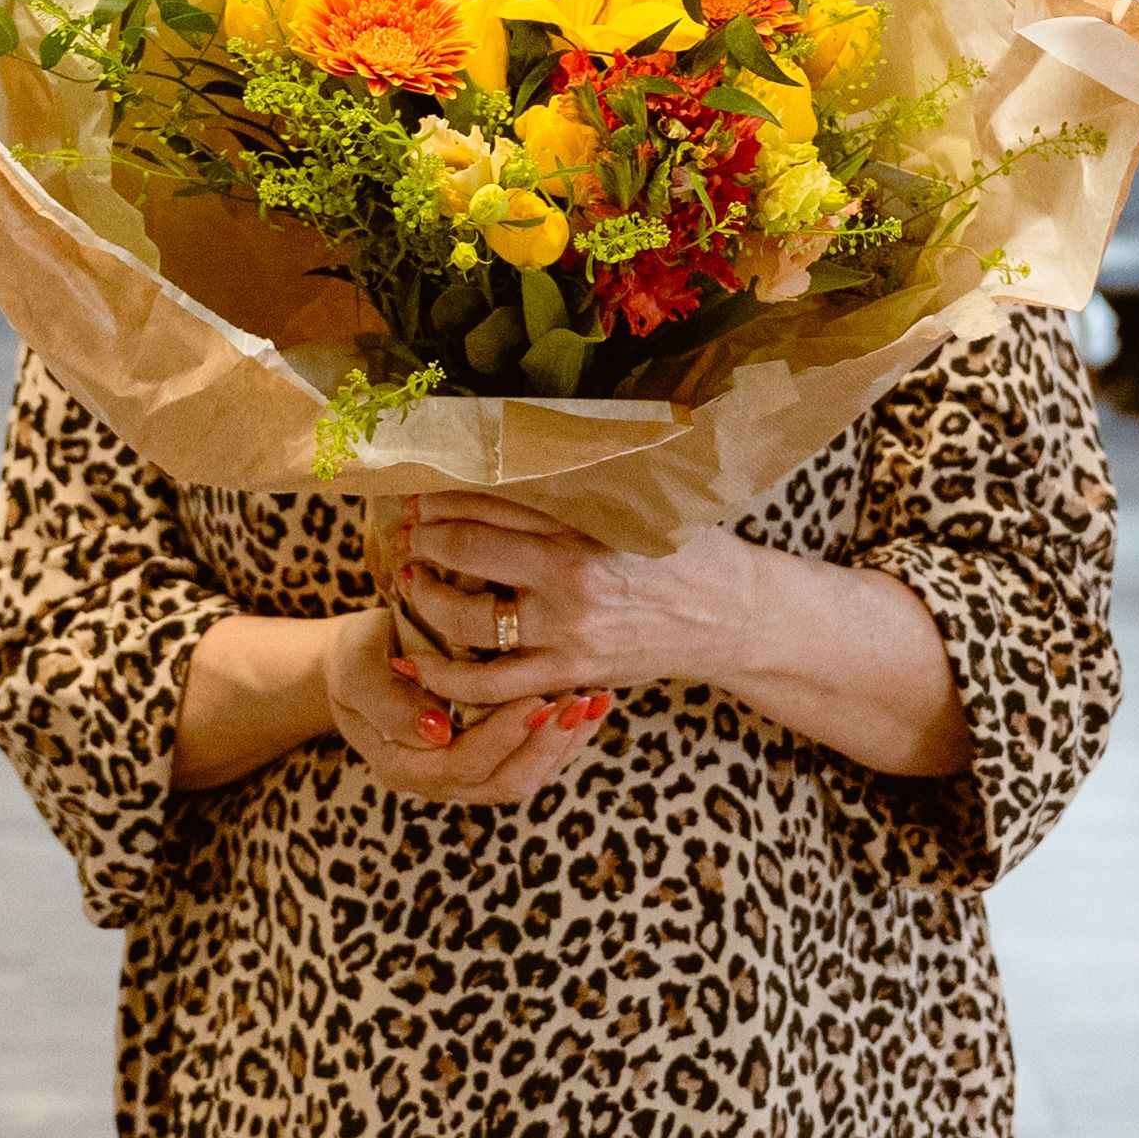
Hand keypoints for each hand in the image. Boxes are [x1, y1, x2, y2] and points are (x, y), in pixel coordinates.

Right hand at [309, 603, 592, 811]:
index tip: (535, 697)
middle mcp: (440, 783)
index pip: (463, 765)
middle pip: (505, 782)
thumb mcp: (358, 670)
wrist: (368, 661)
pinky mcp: (494, 761)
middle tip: (577, 699)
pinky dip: (568, 736)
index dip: (502, 737)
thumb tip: (436, 731)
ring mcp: (469, 777)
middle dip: (546, 743)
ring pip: (528, 778)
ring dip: (565, 742)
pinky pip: (538, 762)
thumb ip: (388, 703)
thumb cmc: (360, 657)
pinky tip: (592, 701)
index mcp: (404, 767)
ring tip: (594, 700)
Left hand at [390, 493, 751, 725]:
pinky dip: (447, 679)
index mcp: (587, 524)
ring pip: (467, 619)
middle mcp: (572, 577)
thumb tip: (520, 452)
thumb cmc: (689, 551)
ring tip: (410, 581)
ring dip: (425, 598)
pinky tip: (419, 665)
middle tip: (404, 529)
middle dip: (423, 537)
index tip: (419, 490)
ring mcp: (568, 631)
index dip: (444, 495)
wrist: (734, 615)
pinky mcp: (570, 673)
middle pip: (468, 550)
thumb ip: (579, 490)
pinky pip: (491, 684)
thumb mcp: (639, 506)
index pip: (493, 501)